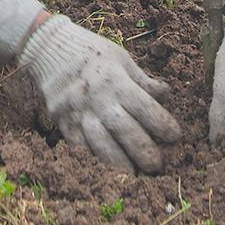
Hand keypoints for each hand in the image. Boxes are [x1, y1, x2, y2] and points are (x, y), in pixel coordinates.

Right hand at [18, 14, 180, 172]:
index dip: (161, 123)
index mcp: (115, 79)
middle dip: (143, 151)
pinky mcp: (62, 123)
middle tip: (158, 166)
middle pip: (124, 130)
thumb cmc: (90, 51)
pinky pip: (80, 147)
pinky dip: (94, 159)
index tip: (175, 136)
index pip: (144, 106)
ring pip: (100, 144)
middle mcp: (97, 98)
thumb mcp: (120, 57)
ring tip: (134, 176)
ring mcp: (78, 112)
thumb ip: (142, 80)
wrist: (48, 49)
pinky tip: (106, 170)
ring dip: (119, 163)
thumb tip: (165, 94)